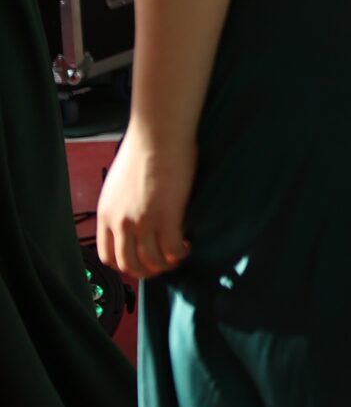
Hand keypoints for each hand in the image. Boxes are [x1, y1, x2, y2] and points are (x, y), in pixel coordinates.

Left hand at [97, 134, 194, 281]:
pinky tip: (187, 244)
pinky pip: (172, 248)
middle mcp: (121, 223)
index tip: (141, 262)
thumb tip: (136, 215)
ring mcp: (143, 221)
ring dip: (166, 264)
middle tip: (163, 265)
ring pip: (152, 260)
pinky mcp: (167, 216)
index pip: (107, 256)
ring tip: (179, 254)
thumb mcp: (119, 183)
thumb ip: (123, 205)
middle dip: (147, 271)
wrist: (158, 135)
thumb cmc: (144, 149)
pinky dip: (180, 252)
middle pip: (129, 264)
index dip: (126, 265)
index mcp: (107, 215)